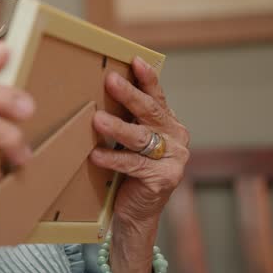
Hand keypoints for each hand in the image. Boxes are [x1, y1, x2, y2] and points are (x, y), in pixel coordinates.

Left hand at [90, 56, 189, 272]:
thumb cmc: (130, 170)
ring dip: (117, 128)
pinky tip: (95, 155)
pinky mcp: (163, 179)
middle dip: (129, 94)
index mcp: (169, 124)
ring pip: (141, 138)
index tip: (134, 60)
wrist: (137, 212)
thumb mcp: (131, 140)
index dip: (147, 78)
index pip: (157, 96)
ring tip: (97, 120)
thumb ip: (127, 119)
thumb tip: (100, 89)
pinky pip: (133, 164)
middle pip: (150, 112)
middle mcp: (177, 138)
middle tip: (110, 80)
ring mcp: (173, 159)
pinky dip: (112, 158)